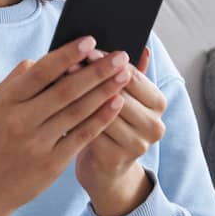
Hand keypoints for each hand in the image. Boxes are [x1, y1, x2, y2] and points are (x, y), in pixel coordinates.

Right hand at [0, 36, 132, 215]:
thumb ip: (18, 80)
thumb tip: (44, 58)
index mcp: (7, 101)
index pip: (41, 72)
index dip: (67, 54)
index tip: (91, 40)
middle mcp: (20, 121)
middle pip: (65, 90)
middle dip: (96, 71)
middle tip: (120, 56)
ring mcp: (37, 143)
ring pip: (77, 112)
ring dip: (104, 92)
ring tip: (124, 76)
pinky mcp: (51, 164)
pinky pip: (82, 136)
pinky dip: (100, 119)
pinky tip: (116, 104)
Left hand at [70, 47, 167, 215]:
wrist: (107, 170)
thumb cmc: (113, 124)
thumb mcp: (125, 97)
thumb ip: (130, 73)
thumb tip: (140, 45)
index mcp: (158, 103)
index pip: (133, 75)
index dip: (107, 62)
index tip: (86, 49)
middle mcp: (154, 125)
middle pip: (118, 93)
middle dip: (90, 77)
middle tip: (67, 63)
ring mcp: (136, 145)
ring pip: (102, 113)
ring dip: (79, 96)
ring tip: (58, 82)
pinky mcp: (115, 159)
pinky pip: (90, 133)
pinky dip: (72, 118)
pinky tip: (56, 107)